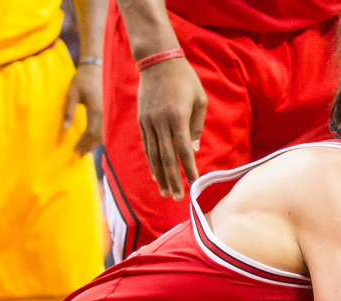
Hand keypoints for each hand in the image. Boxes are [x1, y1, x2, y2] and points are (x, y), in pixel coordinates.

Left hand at [63, 63, 102, 156]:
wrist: (95, 68)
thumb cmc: (82, 80)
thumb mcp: (72, 94)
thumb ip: (69, 112)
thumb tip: (64, 129)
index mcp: (96, 109)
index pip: (91, 132)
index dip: (83, 143)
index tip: (75, 150)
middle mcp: (105, 113)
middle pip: (99, 136)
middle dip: (89, 146)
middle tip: (79, 154)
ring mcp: (108, 112)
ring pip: (104, 134)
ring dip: (94, 143)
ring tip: (85, 149)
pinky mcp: (108, 111)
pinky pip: (105, 128)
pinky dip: (98, 136)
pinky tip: (91, 139)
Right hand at [136, 57, 206, 198]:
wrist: (157, 61)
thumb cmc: (184, 80)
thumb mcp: (199, 100)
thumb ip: (197, 126)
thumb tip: (194, 151)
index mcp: (177, 118)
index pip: (184, 151)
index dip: (189, 170)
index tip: (194, 185)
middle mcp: (160, 122)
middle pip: (166, 158)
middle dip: (172, 180)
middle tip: (177, 199)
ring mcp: (148, 122)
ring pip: (153, 155)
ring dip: (160, 177)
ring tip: (166, 193)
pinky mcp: (141, 121)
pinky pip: (146, 146)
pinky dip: (151, 162)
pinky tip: (155, 176)